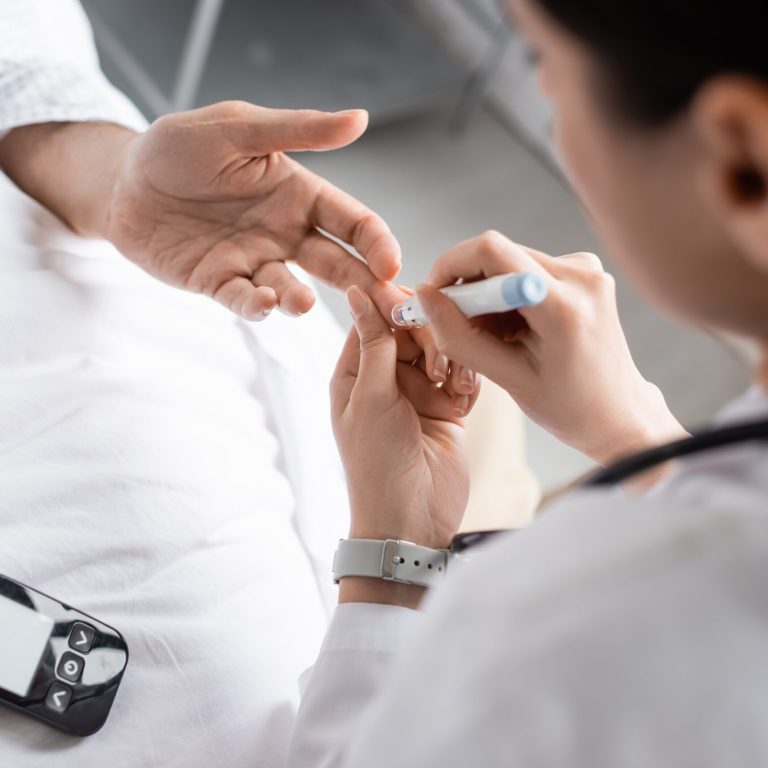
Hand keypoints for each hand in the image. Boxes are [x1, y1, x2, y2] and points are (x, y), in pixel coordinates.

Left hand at [106, 101, 403, 318]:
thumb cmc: (179, 147)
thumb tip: (360, 118)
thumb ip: (299, 130)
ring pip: (291, 289)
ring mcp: (254, 262)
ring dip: (300, 300)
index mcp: (299, 194)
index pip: (352, 223)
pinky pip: (244, 301)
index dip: (377, 244)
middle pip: (337, 264)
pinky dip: (256, 307)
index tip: (392, 266)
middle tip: (389, 311)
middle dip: (366, 288)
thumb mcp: (239, 128)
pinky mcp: (220, 284)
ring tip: (300, 301)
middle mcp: (284, 233)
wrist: (122, 182)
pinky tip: (262, 304)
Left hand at [331, 287, 478, 556]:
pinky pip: (464, 375)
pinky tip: (465, 396)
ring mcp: (420, 392)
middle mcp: (387, 377)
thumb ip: (374, 343)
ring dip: (453, 359)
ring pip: (444, 348)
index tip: (420, 301)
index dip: (397, 306)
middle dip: (431, 337)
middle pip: (414, 329)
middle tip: (439, 364)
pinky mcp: (449, 407)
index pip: (376, 319)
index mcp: (356, 372)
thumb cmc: (377, 463)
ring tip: (454, 386)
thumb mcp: (371, 397)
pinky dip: (468, 380)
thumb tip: (357, 293)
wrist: (411, 520)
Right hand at [414, 231, 686, 465]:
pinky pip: (526, 269)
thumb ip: (460, 338)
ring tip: (498, 339)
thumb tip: (424, 298)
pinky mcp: (584, 270)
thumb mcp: (508, 379)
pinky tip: (517, 330)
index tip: (434, 297)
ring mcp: (586, 268)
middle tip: (464, 330)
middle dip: (468, 288)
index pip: (491, 251)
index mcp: (564, 305)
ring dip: (488, 295)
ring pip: (508, 261)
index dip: (450, 266)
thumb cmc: (570, 406)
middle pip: (497, 254)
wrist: (620, 413)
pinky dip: (508, 295)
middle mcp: (581, 274)